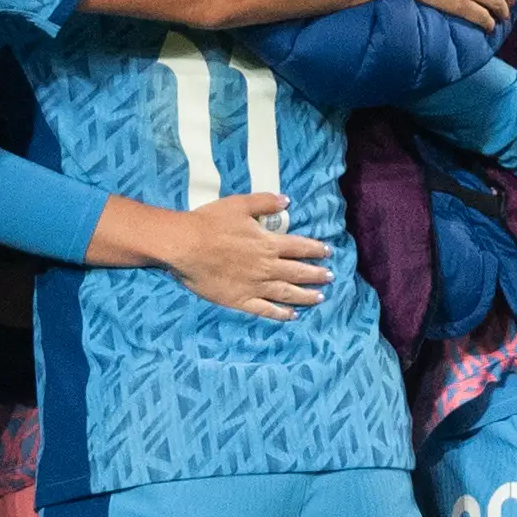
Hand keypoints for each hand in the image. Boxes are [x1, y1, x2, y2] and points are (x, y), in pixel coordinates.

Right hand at [156, 192, 331, 319]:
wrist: (186, 245)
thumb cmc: (210, 222)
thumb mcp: (240, 204)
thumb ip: (265, 202)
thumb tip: (287, 201)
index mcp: (268, 243)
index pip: (299, 247)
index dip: (315, 249)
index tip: (328, 252)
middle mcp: (266, 266)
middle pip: (298, 272)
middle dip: (316, 274)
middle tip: (330, 277)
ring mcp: (255, 285)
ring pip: (287, 293)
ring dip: (305, 295)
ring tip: (319, 298)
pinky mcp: (240, 300)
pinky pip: (265, 309)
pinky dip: (280, 313)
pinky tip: (291, 315)